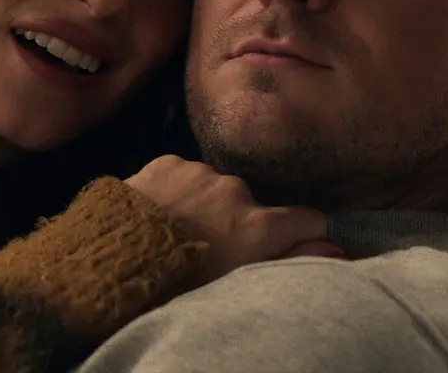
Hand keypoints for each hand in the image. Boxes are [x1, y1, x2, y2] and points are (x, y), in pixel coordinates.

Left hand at [125, 155, 331, 282]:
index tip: (292, 241)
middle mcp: (234, 192)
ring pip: (214, 187)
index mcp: (256, 227)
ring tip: (176, 229)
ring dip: (204, 203)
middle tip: (210, 247)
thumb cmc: (175, 285)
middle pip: (252, 204)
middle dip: (239, 221)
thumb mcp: (236, 283)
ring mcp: (198, 172)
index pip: (306, 218)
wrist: (110, 263)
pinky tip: (156, 211)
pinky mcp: (165, 161)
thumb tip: (337, 250)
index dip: (302, 232)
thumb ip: (291, 261)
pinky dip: (174, 189)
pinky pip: (181, 173)